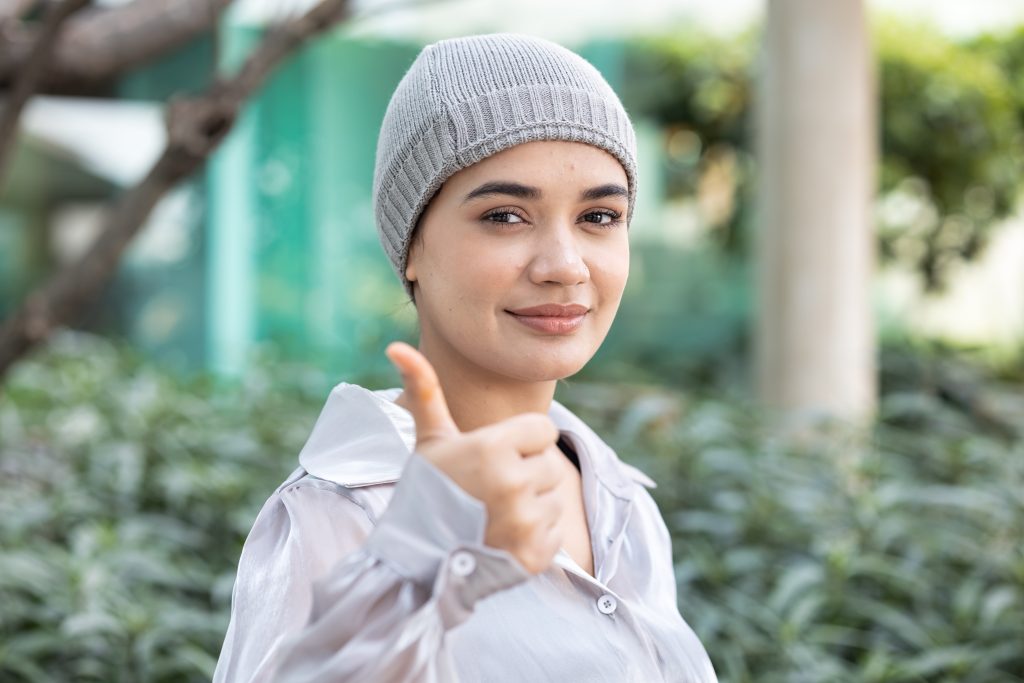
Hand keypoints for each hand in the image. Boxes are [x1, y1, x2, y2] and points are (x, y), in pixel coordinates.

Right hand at [385, 341, 565, 574]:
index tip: (494, 458)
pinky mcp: (533, 554)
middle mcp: (512, 482)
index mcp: (491, 447)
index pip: (544, 429)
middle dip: (527, 476)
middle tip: (490, 491)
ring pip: (554, 502)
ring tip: (493, 516)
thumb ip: (425, 390)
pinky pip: (554, 535)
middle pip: (550, 466)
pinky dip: (534, 540)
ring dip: (531, 509)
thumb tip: (397, 345)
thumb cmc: (426, 490)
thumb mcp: (430, 441)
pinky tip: (502, 539)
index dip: (522, 442)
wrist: (415, 559)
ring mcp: (525, 522)